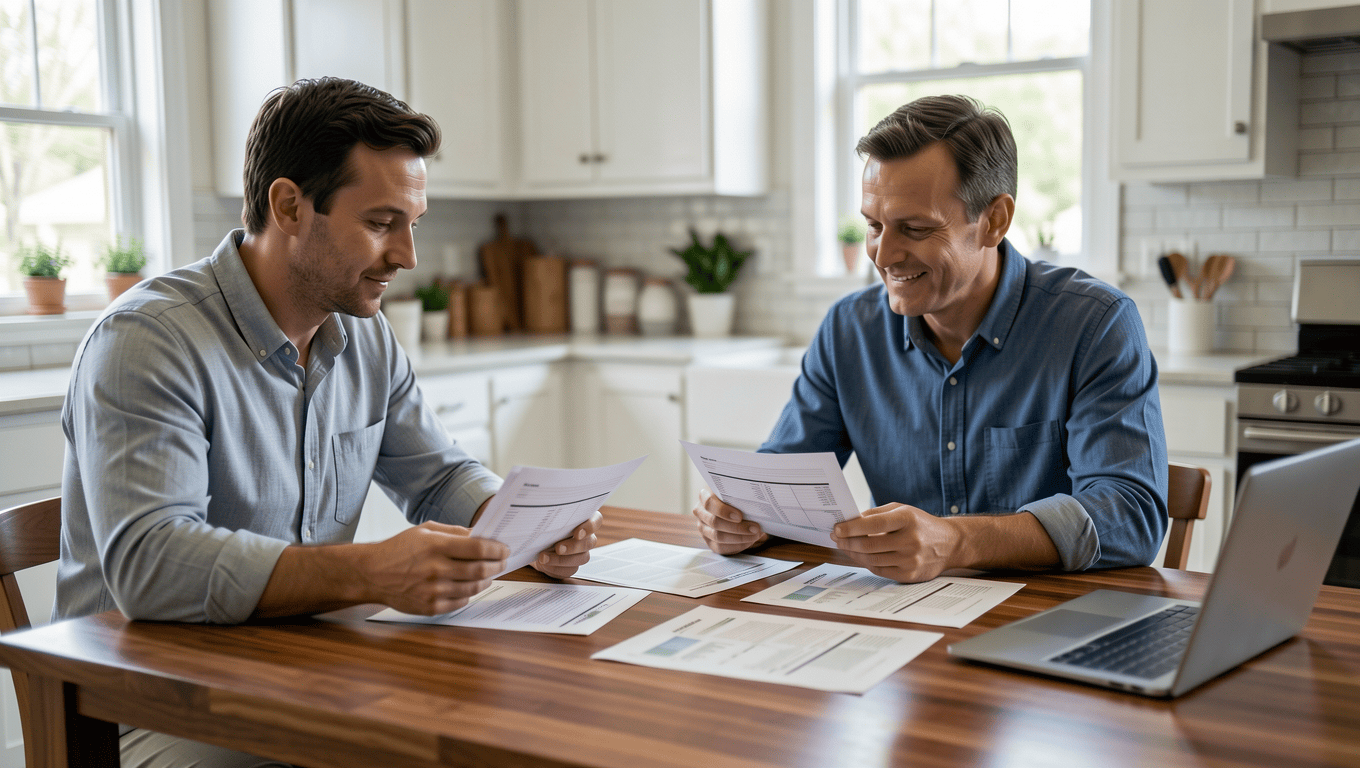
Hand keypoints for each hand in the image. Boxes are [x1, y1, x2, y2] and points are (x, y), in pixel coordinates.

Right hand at [360, 522, 508, 614]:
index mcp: (436, 546)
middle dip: (497, 565)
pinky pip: (461, 602)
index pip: (478, 549)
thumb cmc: (399, 548)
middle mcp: (436, 569)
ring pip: (473, 587)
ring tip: (489, 574)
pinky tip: (469, 586)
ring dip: (486, 580)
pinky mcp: (430, 607)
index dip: (497, 549)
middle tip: (503, 562)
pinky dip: (469, 593)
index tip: (504, 549)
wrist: (372, 573)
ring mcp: (434, 591)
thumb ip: (453, 532)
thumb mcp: (424, 530)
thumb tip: (480, 535)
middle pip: (480, 570)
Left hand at [532, 510, 603, 578]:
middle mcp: (586, 537)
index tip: (578, 533)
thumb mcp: (547, 516)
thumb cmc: (545, 525)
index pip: (597, 521)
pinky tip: (544, 563)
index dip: (590, 527)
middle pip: (590, 542)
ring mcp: (581, 553)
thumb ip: (551, 512)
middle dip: (574, 546)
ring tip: (544, 557)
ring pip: (581, 558)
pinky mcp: (572, 566)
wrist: (535, 543)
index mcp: (584, 520)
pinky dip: (555, 567)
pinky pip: (569, 569)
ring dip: (562, 559)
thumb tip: (542, 504)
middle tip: (559, 548)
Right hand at [693, 487, 767, 554]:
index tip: (740, 516)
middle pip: (715, 523)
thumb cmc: (734, 495)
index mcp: (704, 496)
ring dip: (740, 538)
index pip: (709, 503)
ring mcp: (703, 528)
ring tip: (756, 535)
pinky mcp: (709, 541)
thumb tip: (756, 502)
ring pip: (718, 537)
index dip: (724, 511)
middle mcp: (701, 513)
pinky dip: (737, 546)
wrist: (732, 505)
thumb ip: (739, 494)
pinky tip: (749, 541)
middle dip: (737, 527)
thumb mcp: (735, 490)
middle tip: (756, 528)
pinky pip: (721, 548)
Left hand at [831, 503, 962, 582]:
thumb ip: (876, 514)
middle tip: (837, 538)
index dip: (851, 527)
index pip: (873, 525)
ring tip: (845, 547)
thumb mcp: (902, 510)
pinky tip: (860, 556)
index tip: (837, 528)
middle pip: (869, 545)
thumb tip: (849, 521)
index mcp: (908, 519)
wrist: (950, 544)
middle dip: (848, 542)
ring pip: (872, 560)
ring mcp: (911, 560)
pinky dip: (866, 563)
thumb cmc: (921, 524)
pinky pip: (880, 570)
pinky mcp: (910, 575)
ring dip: (854, 554)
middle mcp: (911, 540)